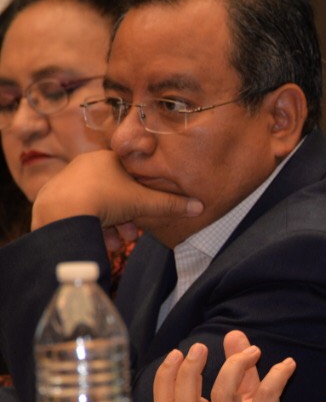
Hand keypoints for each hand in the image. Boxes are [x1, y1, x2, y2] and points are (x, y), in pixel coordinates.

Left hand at [30, 149, 201, 230]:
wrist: (62, 214)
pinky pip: (77, 212)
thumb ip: (170, 204)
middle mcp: (82, 165)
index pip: (129, 174)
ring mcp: (64, 182)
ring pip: (95, 204)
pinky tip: (99, 242)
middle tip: (132, 233)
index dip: (140, 195)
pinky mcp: (51, 199)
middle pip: (113, 191)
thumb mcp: (143, 203)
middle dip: (126, 216)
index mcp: (105, 158)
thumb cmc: (105, 200)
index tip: (144, 212)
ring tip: (116, 243)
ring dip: (110, 225)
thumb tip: (199, 206)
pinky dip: (90, 227)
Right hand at [152, 330, 304, 401]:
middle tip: (199, 347)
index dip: (165, 381)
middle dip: (188, 372)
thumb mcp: (245, 392)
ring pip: (222, 395)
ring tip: (253, 351)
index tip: (175, 354)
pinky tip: (288, 364)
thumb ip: (237, 365)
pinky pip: (265, 396)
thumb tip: (233, 334)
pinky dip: (277, 376)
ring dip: (235, 365)